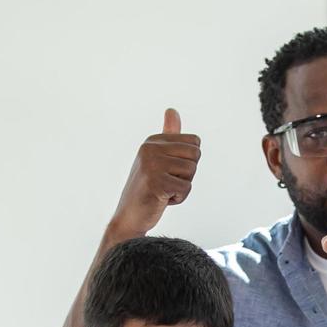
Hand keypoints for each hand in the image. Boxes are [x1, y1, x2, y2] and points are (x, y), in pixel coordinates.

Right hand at [110, 108, 201, 235]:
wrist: (130, 216)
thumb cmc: (148, 188)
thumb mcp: (158, 158)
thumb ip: (169, 136)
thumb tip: (172, 110)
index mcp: (153, 140)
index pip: (194, 142)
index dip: (188, 161)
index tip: (169, 170)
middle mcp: (150, 148)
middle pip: (196, 155)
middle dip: (187, 174)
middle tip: (167, 182)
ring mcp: (152, 165)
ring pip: (192, 171)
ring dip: (182, 187)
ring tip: (163, 191)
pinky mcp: (156, 183)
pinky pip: (186, 188)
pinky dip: (178, 199)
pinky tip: (161, 200)